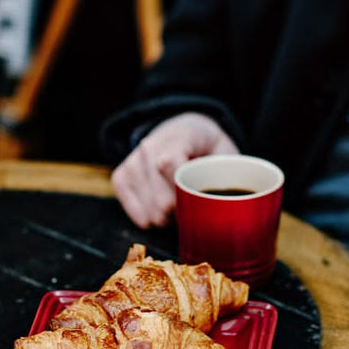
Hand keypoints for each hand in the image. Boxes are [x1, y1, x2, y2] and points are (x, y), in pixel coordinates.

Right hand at [111, 112, 238, 227]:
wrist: (181, 130)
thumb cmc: (208, 148)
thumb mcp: (225, 152)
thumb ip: (227, 173)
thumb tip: (227, 203)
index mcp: (178, 136)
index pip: (169, 166)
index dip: (185, 194)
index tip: (200, 202)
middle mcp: (148, 147)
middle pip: (161, 201)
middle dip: (181, 213)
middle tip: (193, 206)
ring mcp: (132, 163)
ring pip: (150, 213)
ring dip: (168, 218)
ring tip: (179, 204)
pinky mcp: (120, 178)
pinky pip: (137, 216)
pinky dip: (153, 219)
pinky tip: (162, 206)